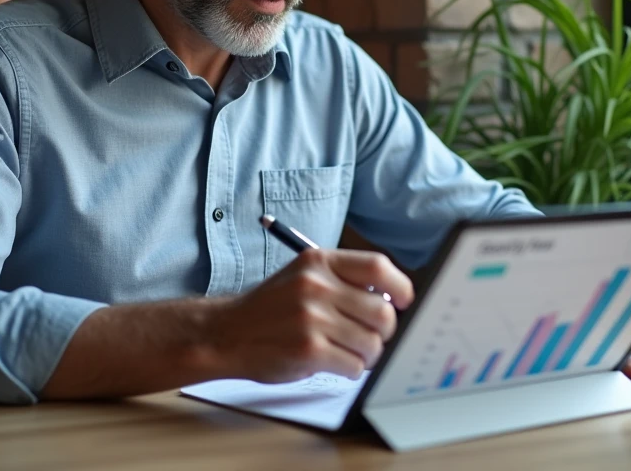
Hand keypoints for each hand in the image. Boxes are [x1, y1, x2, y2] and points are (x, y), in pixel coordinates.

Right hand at [211, 249, 414, 382]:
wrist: (227, 333)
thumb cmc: (272, 308)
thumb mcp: (303, 276)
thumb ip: (343, 280)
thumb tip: (393, 297)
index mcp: (319, 261)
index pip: (378, 267)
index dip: (400, 287)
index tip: (403, 301)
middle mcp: (316, 286)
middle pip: (382, 311)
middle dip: (384, 331)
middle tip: (372, 336)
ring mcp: (312, 318)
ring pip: (372, 343)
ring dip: (367, 354)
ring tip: (348, 351)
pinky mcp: (308, 350)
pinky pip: (354, 365)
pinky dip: (350, 369)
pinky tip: (333, 362)